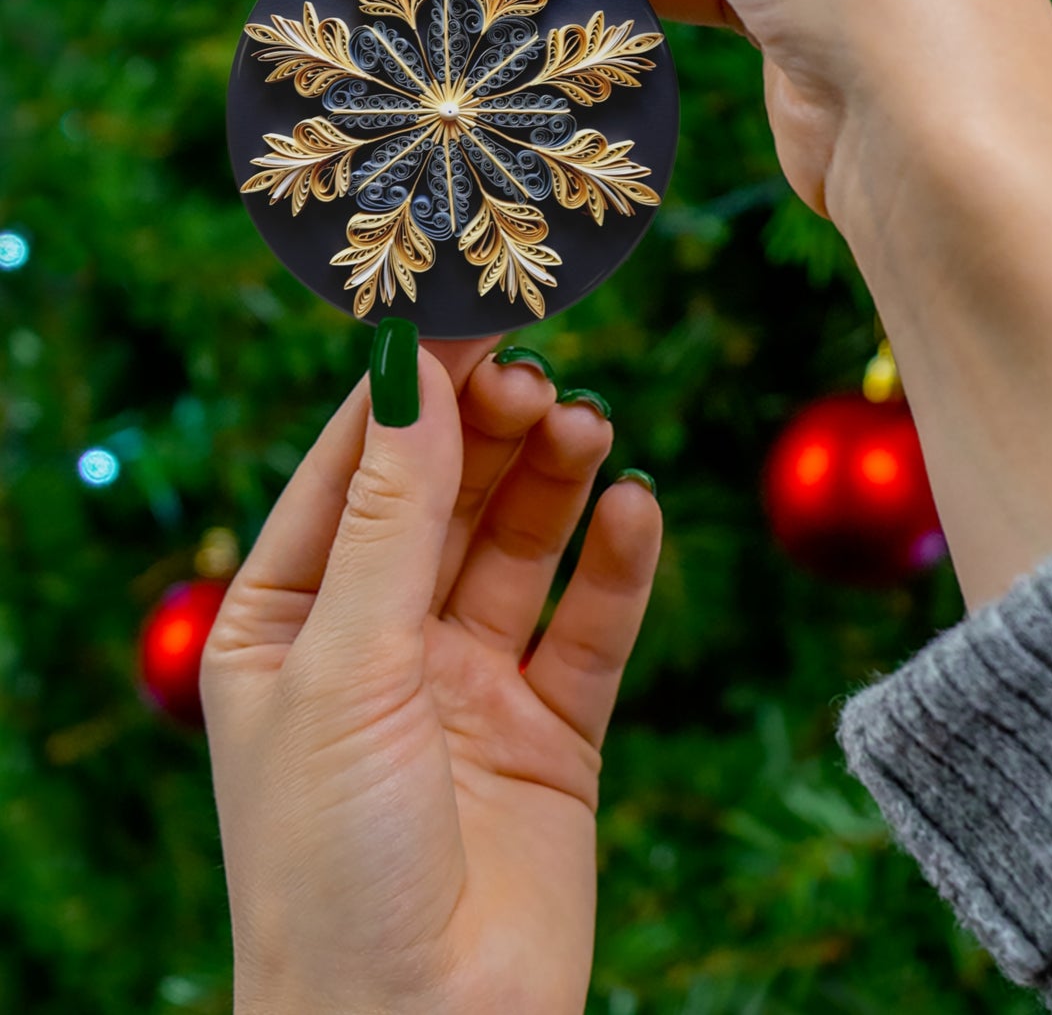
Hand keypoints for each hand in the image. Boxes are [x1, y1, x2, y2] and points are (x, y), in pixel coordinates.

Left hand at [201, 335, 660, 1014]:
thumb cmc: (331, 863)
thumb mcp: (346, 667)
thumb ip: (391, 517)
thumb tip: (413, 373)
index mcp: (289, 622)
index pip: (353, 470)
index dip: (410, 391)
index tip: (468, 314)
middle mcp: (379, 642)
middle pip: (446, 497)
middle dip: (490, 431)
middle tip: (539, 373)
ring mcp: (469, 684)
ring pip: (521, 547)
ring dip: (555, 481)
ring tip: (588, 427)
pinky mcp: (552, 730)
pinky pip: (591, 626)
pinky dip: (618, 565)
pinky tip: (635, 510)